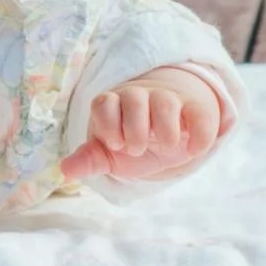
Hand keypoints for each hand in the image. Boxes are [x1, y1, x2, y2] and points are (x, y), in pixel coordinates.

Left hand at [61, 67, 222, 182]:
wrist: (170, 132)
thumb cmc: (133, 141)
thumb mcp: (112, 153)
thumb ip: (91, 158)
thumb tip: (66, 169)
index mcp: (114, 104)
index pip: (104, 102)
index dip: (107, 124)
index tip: (116, 144)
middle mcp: (140, 97)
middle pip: (134, 98)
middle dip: (134, 128)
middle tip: (136, 149)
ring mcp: (168, 100)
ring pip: (165, 102)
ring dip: (164, 130)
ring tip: (165, 147)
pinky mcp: (196, 109)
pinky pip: (199, 114)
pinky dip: (198, 135)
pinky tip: (192, 151)